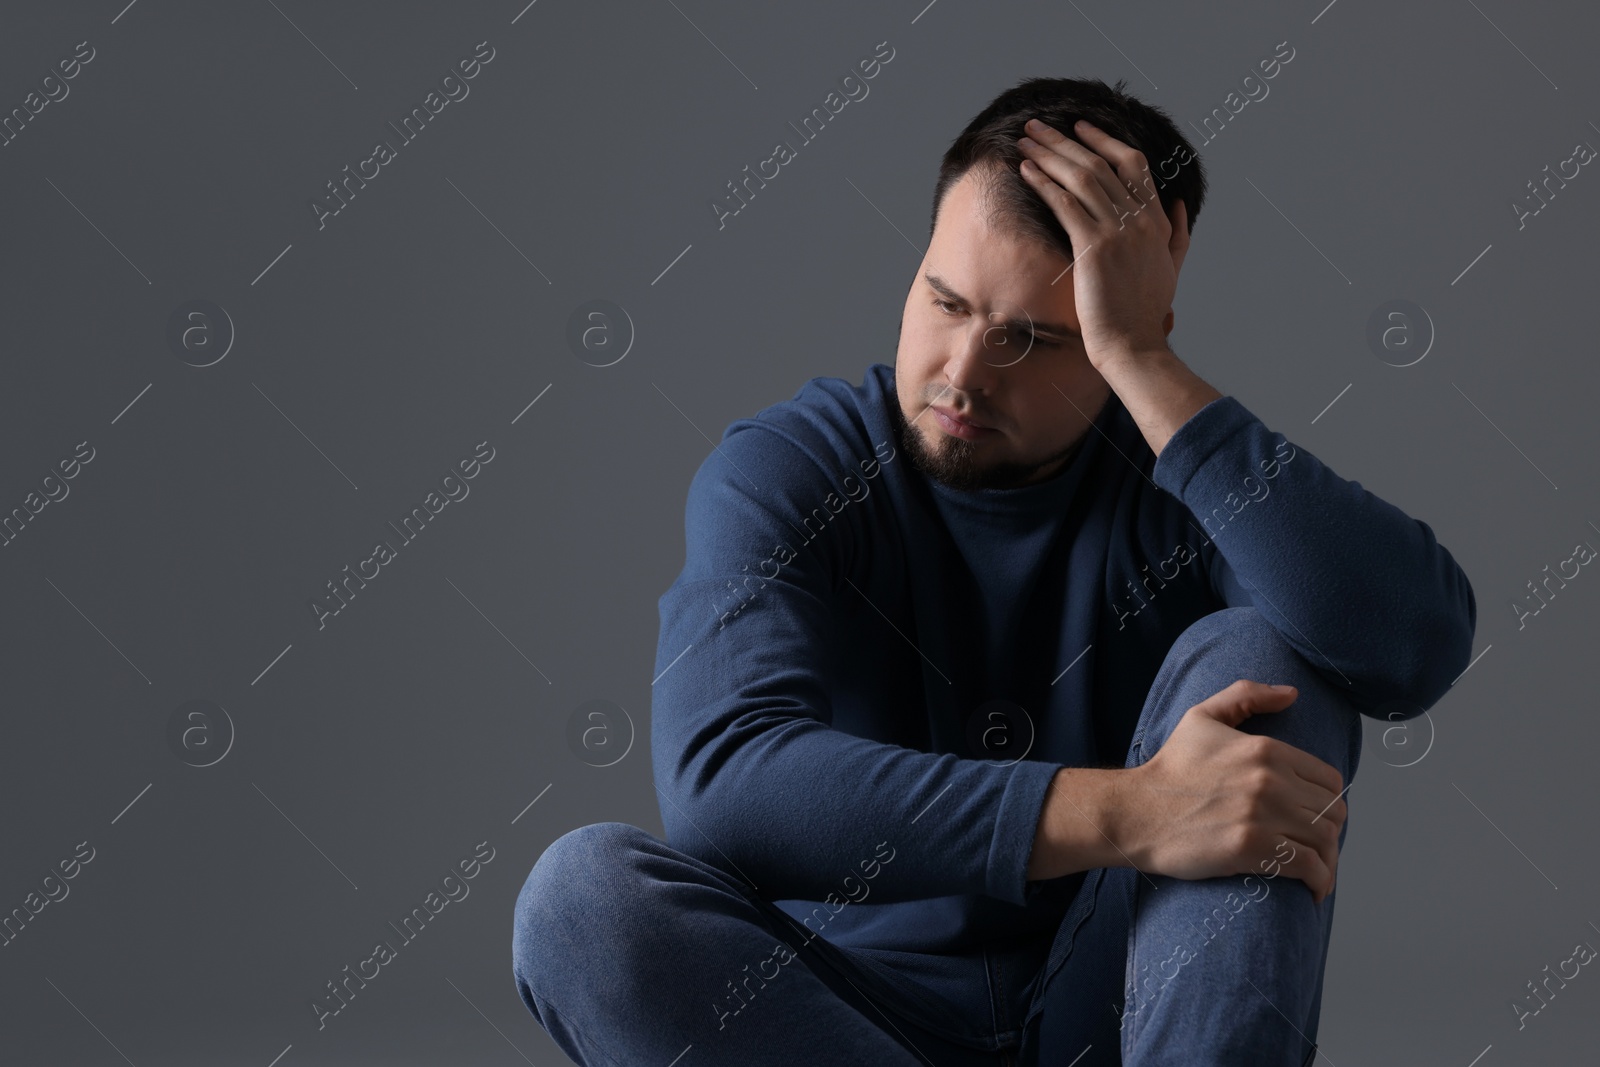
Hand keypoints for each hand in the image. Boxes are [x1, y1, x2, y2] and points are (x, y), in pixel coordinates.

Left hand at [1015, 117, 1187, 366]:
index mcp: (1158, 220)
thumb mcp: (1172, 268)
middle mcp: (1140, 219)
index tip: (1079, 128)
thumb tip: (1179, 205)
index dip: (1104, 141)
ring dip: (1049, 153)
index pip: (1133, 164)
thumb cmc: (1145, 314)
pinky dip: (1044, 182)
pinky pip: (1066, 204)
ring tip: (1024, 139)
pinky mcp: (1094, 248)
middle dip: (1064, 139)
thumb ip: (1177, 233)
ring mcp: (1119, 231)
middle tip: (1037, 124)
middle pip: (1101, 163)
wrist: (1133, 345)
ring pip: (1082, 176)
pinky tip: (1026, 170)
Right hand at [1122, 679, 1347, 902]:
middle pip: (1332, 812)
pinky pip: (1309, 866)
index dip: (1327, 800)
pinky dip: (1319, 880)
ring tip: (1318, 870)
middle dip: (1330, 831)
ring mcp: (1262, 814)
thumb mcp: (1201, 718)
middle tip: (1315, 845)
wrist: (1135, 812)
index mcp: (1266, 749)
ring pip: (1326, 840)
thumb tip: (1291, 694)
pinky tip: (1314, 889)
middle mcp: (1270, 780)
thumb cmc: (1169, 769)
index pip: (1330, 780)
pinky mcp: (1251, 848)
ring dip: (1328, 859)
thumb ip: (1246, 696)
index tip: (1314, 816)